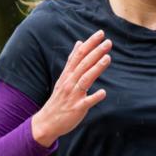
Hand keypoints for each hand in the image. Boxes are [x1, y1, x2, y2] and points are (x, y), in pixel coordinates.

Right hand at [31, 30, 111, 145]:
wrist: (47, 122)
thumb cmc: (59, 99)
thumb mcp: (63, 77)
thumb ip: (72, 61)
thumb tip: (79, 43)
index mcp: (67, 75)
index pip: (79, 55)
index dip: (90, 44)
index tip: (100, 33)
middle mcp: (70, 83)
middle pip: (83, 64)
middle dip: (96, 52)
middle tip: (108, 43)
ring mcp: (73, 95)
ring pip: (85, 79)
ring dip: (96, 68)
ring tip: (108, 58)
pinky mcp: (76, 109)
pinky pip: (86, 102)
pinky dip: (94, 97)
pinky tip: (103, 92)